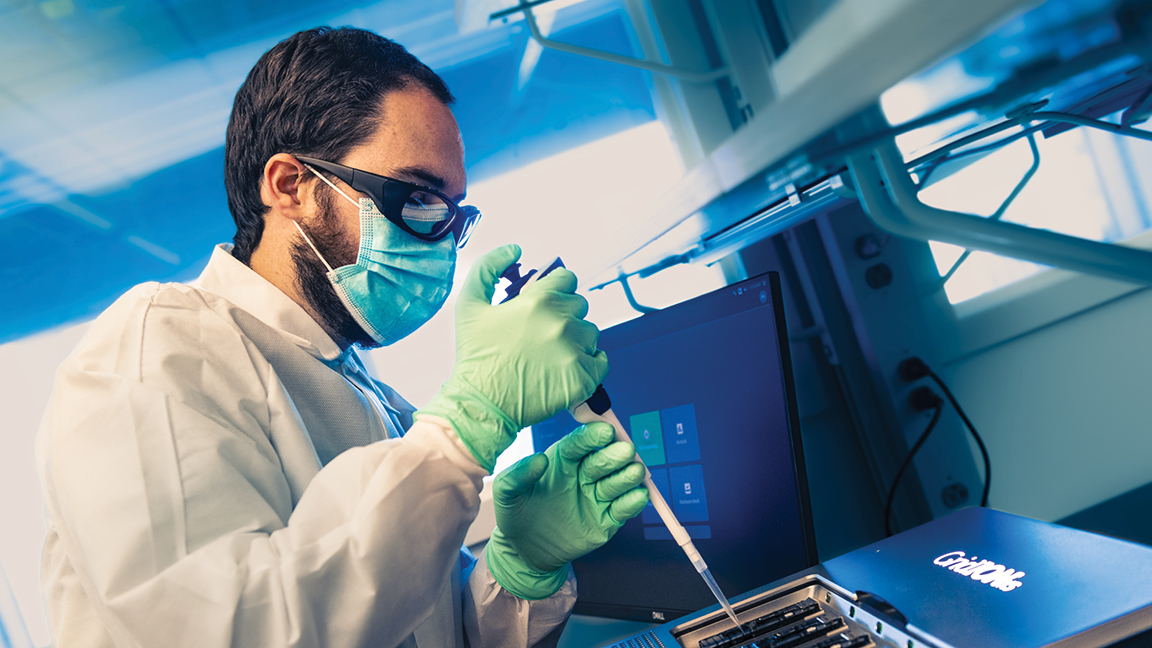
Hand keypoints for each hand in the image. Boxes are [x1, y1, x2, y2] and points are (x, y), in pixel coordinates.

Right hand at [417, 245, 608, 470]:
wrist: (481, 405)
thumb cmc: (475, 356)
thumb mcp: (469, 304)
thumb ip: (489, 268)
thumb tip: (516, 249)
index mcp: (539, 300)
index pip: (567, 279)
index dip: (555, 290)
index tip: (543, 306)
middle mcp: (562, 322)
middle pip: (580, 305)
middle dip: (564, 314)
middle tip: (542, 334)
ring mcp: (575, 351)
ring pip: (591, 332)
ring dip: (577, 339)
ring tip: (552, 354)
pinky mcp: (584, 379)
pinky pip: (601, 361)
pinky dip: (589, 363)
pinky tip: (567, 368)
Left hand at [485, 422, 648, 598]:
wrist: (524, 551)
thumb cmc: (515, 514)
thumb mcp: (507, 494)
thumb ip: (518, 475)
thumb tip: (539, 459)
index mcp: (562, 460)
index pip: (580, 444)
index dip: (593, 436)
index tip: (604, 431)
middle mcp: (584, 475)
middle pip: (603, 461)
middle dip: (615, 455)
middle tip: (625, 450)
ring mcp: (597, 497)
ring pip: (617, 483)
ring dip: (628, 476)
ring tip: (635, 471)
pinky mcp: (607, 520)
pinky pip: (623, 510)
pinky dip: (633, 502)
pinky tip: (638, 496)